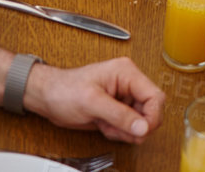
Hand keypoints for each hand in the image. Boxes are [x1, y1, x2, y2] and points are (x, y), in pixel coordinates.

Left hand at [24, 58, 165, 142]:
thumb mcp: (92, 102)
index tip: (141, 130)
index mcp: (126, 73)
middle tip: (118, 130)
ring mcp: (124, 97)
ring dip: (125, 130)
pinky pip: (129, 126)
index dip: (152, 116)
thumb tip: (142, 126)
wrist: (48, 97)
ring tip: (106, 125)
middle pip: (150, 110)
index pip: (155, 96)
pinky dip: (118, 132)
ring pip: (140, 121)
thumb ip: (119, 115)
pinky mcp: (118, 109)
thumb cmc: (64, 90)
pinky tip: (104, 126)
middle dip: (135, 125)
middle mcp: (128, 83)